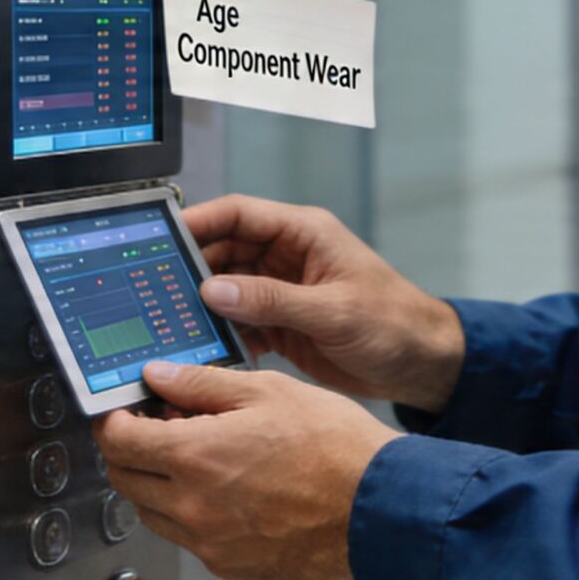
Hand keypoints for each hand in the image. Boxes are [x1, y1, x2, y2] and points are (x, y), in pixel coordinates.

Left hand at [94, 362, 398, 579]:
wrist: (379, 509)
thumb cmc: (334, 446)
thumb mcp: (267, 391)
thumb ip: (201, 384)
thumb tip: (157, 376)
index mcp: (193, 457)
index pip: (117, 442)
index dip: (113, 420)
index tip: (125, 409)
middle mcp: (191, 507)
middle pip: (125, 479)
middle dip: (130, 450)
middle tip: (160, 426)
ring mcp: (208, 543)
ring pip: (151, 513)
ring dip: (158, 483)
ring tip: (199, 456)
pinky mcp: (229, 566)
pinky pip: (187, 538)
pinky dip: (189, 513)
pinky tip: (225, 489)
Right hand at [186, 195, 464, 413]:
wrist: (422, 365)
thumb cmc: (394, 324)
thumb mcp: (334, 311)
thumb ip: (274, 300)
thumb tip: (215, 289)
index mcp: (303, 233)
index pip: (239, 214)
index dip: (200, 220)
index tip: (164, 236)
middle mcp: (287, 257)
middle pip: (224, 251)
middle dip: (191, 268)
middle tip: (156, 289)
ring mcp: (282, 291)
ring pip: (227, 288)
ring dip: (203, 305)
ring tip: (172, 322)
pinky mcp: (281, 324)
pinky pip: (239, 322)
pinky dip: (221, 333)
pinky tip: (204, 349)